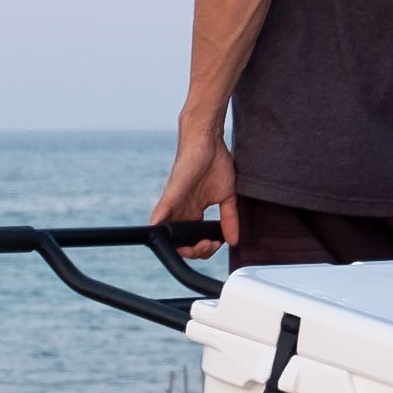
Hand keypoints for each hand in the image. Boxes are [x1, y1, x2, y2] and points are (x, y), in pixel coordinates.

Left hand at [152, 125, 239, 256]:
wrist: (208, 140)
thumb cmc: (216, 162)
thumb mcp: (228, 197)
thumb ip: (230, 219)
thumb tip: (234, 240)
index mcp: (194, 212)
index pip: (195, 240)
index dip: (205, 249)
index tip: (217, 243)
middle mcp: (182, 211)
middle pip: (183, 243)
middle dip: (198, 252)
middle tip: (211, 245)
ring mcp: (175, 204)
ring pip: (172, 235)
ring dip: (185, 247)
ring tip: (202, 245)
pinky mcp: (172, 194)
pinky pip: (162, 213)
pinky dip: (159, 225)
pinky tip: (157, 233)